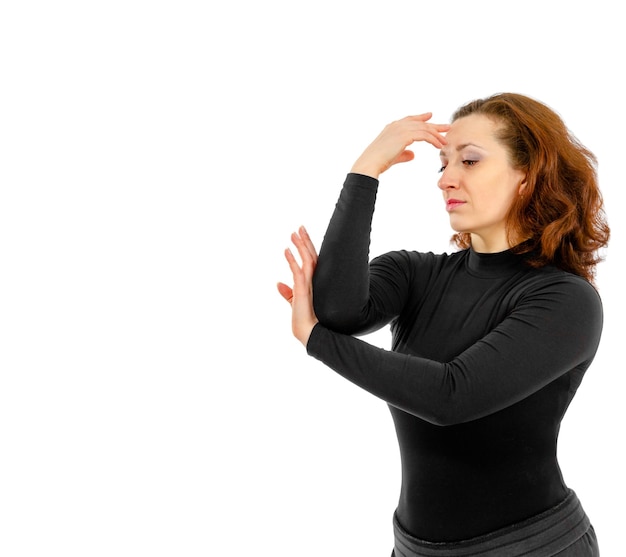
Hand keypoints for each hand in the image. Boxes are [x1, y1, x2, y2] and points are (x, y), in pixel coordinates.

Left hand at [277, 226, 318, 346]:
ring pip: (306, 260)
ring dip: (300, 246)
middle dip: (305, 241)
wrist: (308, 331)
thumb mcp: (293, 301)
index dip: (305, 246)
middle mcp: (312, 280)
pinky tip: (286, 250)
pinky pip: (298, 271)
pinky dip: (292, 261)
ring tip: (294, 233)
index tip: (300, 233)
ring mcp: (309, 284)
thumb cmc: (302, 318)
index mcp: (311, 281)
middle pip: (310, 255)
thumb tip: (278, 284)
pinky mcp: (303, 290)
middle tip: (299, 226)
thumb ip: (287, 292)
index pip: (310, 259)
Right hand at [351, 113, 449, 178]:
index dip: (421, 117)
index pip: (410, 119)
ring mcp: (402, 129)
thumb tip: (413, 155)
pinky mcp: (406, 135)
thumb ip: (404, 154)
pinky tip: (439, 146)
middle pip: (420, 123)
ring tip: (445, 141)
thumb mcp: (394, 155)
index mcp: (392, 127)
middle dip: (434, 125)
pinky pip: (425, 135)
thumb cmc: (379, 161)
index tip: (430, 116)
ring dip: (436, 135)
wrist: (371, 162)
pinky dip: (433, 140)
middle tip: (446, 127)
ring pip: (424, 129)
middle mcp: (397, 125)